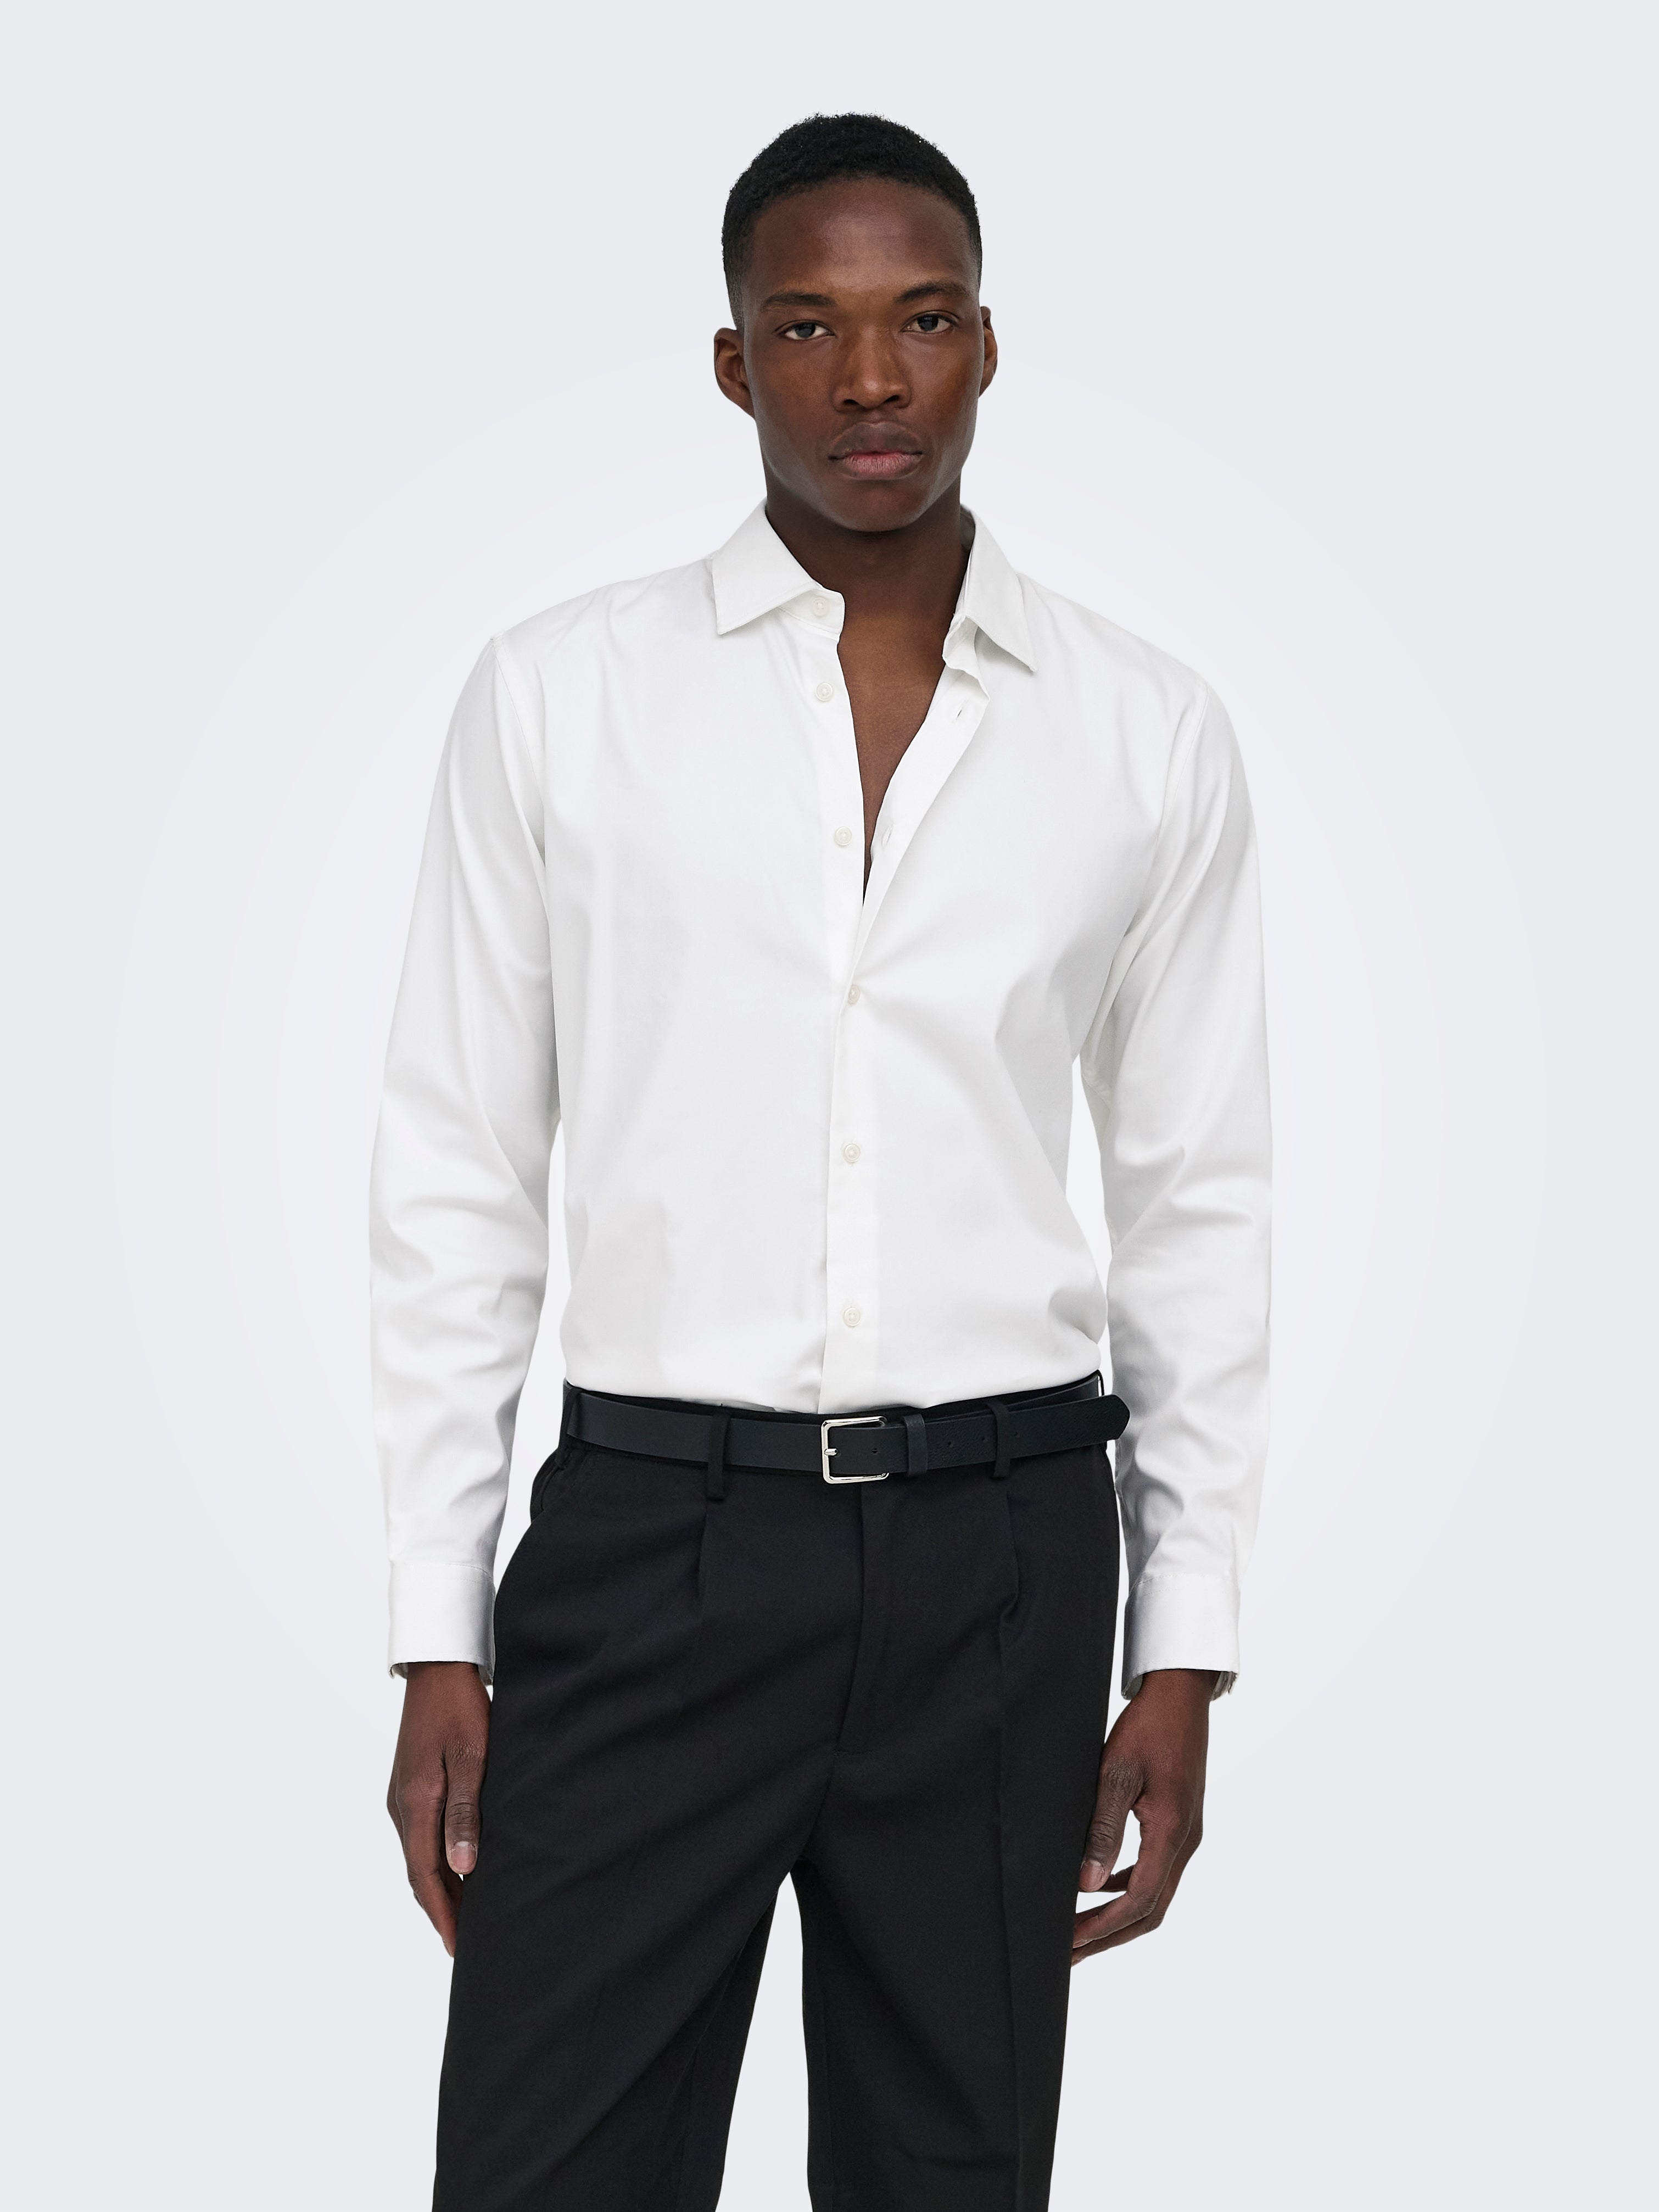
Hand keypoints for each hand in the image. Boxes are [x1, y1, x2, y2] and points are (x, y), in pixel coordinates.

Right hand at [387, 1660, 491, 1955]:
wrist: (437, 1669)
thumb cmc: (461, 1708)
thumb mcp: (473, 1757)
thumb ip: (467, 1813)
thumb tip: (463, 1868)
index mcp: (415, 1803)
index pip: (425, 1876)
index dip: (442, 1915)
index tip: (458, 1948)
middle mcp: (401, 1806)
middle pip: (418, 1873)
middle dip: (440, 1909)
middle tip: (466, 1942)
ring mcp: (401, 1796)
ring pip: (417, 1856)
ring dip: (439, 1886)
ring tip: (467, 1914)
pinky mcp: (408, 1786)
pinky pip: (419, 1836)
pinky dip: (435, 1860)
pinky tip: (457, 1866)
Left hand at [1072, 1667, 1213, 1962]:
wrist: (1181, 1696)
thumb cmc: (1148, 1727)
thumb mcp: (1115, 1772)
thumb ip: (1102, 1829)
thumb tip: (1086, 1885)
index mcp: (1171, 1831)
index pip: (1139, 1900)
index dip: (1102, 1928)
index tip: (1068, 1943)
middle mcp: (1184, 1841)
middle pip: (1150, 1911)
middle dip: (1108, 1936)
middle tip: (1067, 1956)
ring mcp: (1186, 1835)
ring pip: (1155, 1895)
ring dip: (1117, 1917)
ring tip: (1078, 1932)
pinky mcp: (1179, 1824)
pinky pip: (1155, 1871)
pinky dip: (1127, 1888)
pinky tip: (1099, 1887)